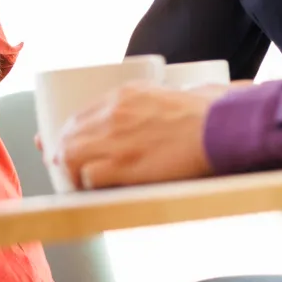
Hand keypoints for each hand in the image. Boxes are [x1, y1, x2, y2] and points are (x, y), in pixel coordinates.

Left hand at [54, 83, 220, 188]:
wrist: (220, 128)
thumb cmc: (209, 113)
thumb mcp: (176, 92)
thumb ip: (165, 99)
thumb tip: (187, 98)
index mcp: (125, 94)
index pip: (81, 113)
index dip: (68, 131)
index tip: (61, 142)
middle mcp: (113, 113)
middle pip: (69, 134)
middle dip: (61, 152)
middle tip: (63, 166)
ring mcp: (115, 139)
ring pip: (69, 155)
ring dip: (70, 171)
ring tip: (76, 181)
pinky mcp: (123, 165)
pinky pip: (87, 176)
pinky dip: (86, 185)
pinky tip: (93, 189)